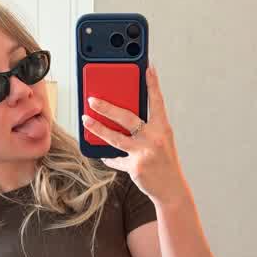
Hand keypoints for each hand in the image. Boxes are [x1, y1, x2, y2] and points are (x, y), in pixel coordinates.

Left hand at [82, 63, 190, 205]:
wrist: (171, 189)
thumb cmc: (165, 163)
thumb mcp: (162, 142)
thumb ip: (147, 129)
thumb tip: (123, 118)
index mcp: (163, 128)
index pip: (157, 102)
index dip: (153, 84)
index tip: (147, 67)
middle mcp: (154, 138)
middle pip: (127, 117)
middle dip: (107, 107)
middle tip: (92, 100)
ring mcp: (144, 153)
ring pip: (115, 138)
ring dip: (98, 128)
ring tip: (86, 121)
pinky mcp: (135, 167)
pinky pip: (117, 159)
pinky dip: (110, 158)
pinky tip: (104, 155)